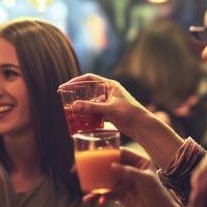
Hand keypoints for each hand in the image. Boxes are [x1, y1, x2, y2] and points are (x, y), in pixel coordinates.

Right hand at [62, 74, 183, 167]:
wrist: (143, 127)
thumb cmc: (130, 114)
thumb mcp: (110, 109)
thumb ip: (92, 107)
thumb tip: (74, 106)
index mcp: (110, 85)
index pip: (89, 78)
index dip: (75, 81)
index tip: (64, 87)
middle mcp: (109, 92)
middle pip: (88, 90)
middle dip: (76, 95)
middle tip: (63, 99)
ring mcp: (109, 103)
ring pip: (91, 102)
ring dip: (81, 106)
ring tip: (70, 111)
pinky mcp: (110, 113)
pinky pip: (95, 112)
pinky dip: (87, 115)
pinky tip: (80, 121)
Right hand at [83, 148, 150, 206]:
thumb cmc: (157, 193)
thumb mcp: (145, 179)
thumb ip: (128, 172)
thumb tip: (112, 166)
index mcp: (138, 162)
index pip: (121, 153)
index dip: (109, 152)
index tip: (96, 153)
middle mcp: (129, 170)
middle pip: (110, 166)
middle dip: (97, 169)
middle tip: (85, 170)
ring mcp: (124, 182)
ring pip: (106, 181)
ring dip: (96, 186)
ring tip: (89, 192)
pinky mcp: (120, 194)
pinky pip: (107, 194)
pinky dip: (100, 197)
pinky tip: (97, 201)